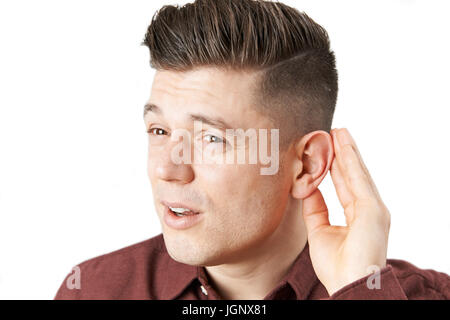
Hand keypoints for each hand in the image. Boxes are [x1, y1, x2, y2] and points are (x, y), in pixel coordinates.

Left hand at [302, 128, 390, 295]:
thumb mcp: (318, 230)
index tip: (327, 149)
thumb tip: (307, 188)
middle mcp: (368, 210)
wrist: (347, 285)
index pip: (345, 185)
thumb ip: (315, 208)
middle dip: (343, 153)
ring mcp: (373, 209)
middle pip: (353, 175)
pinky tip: (342, 146)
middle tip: (334, 132)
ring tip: (338, 132)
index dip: (336, 166)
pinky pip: (358, 180)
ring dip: (347, 151)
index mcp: (357, 216)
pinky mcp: (373, 210)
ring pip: (357, 173)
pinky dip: (350, 161)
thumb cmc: (336, 266)